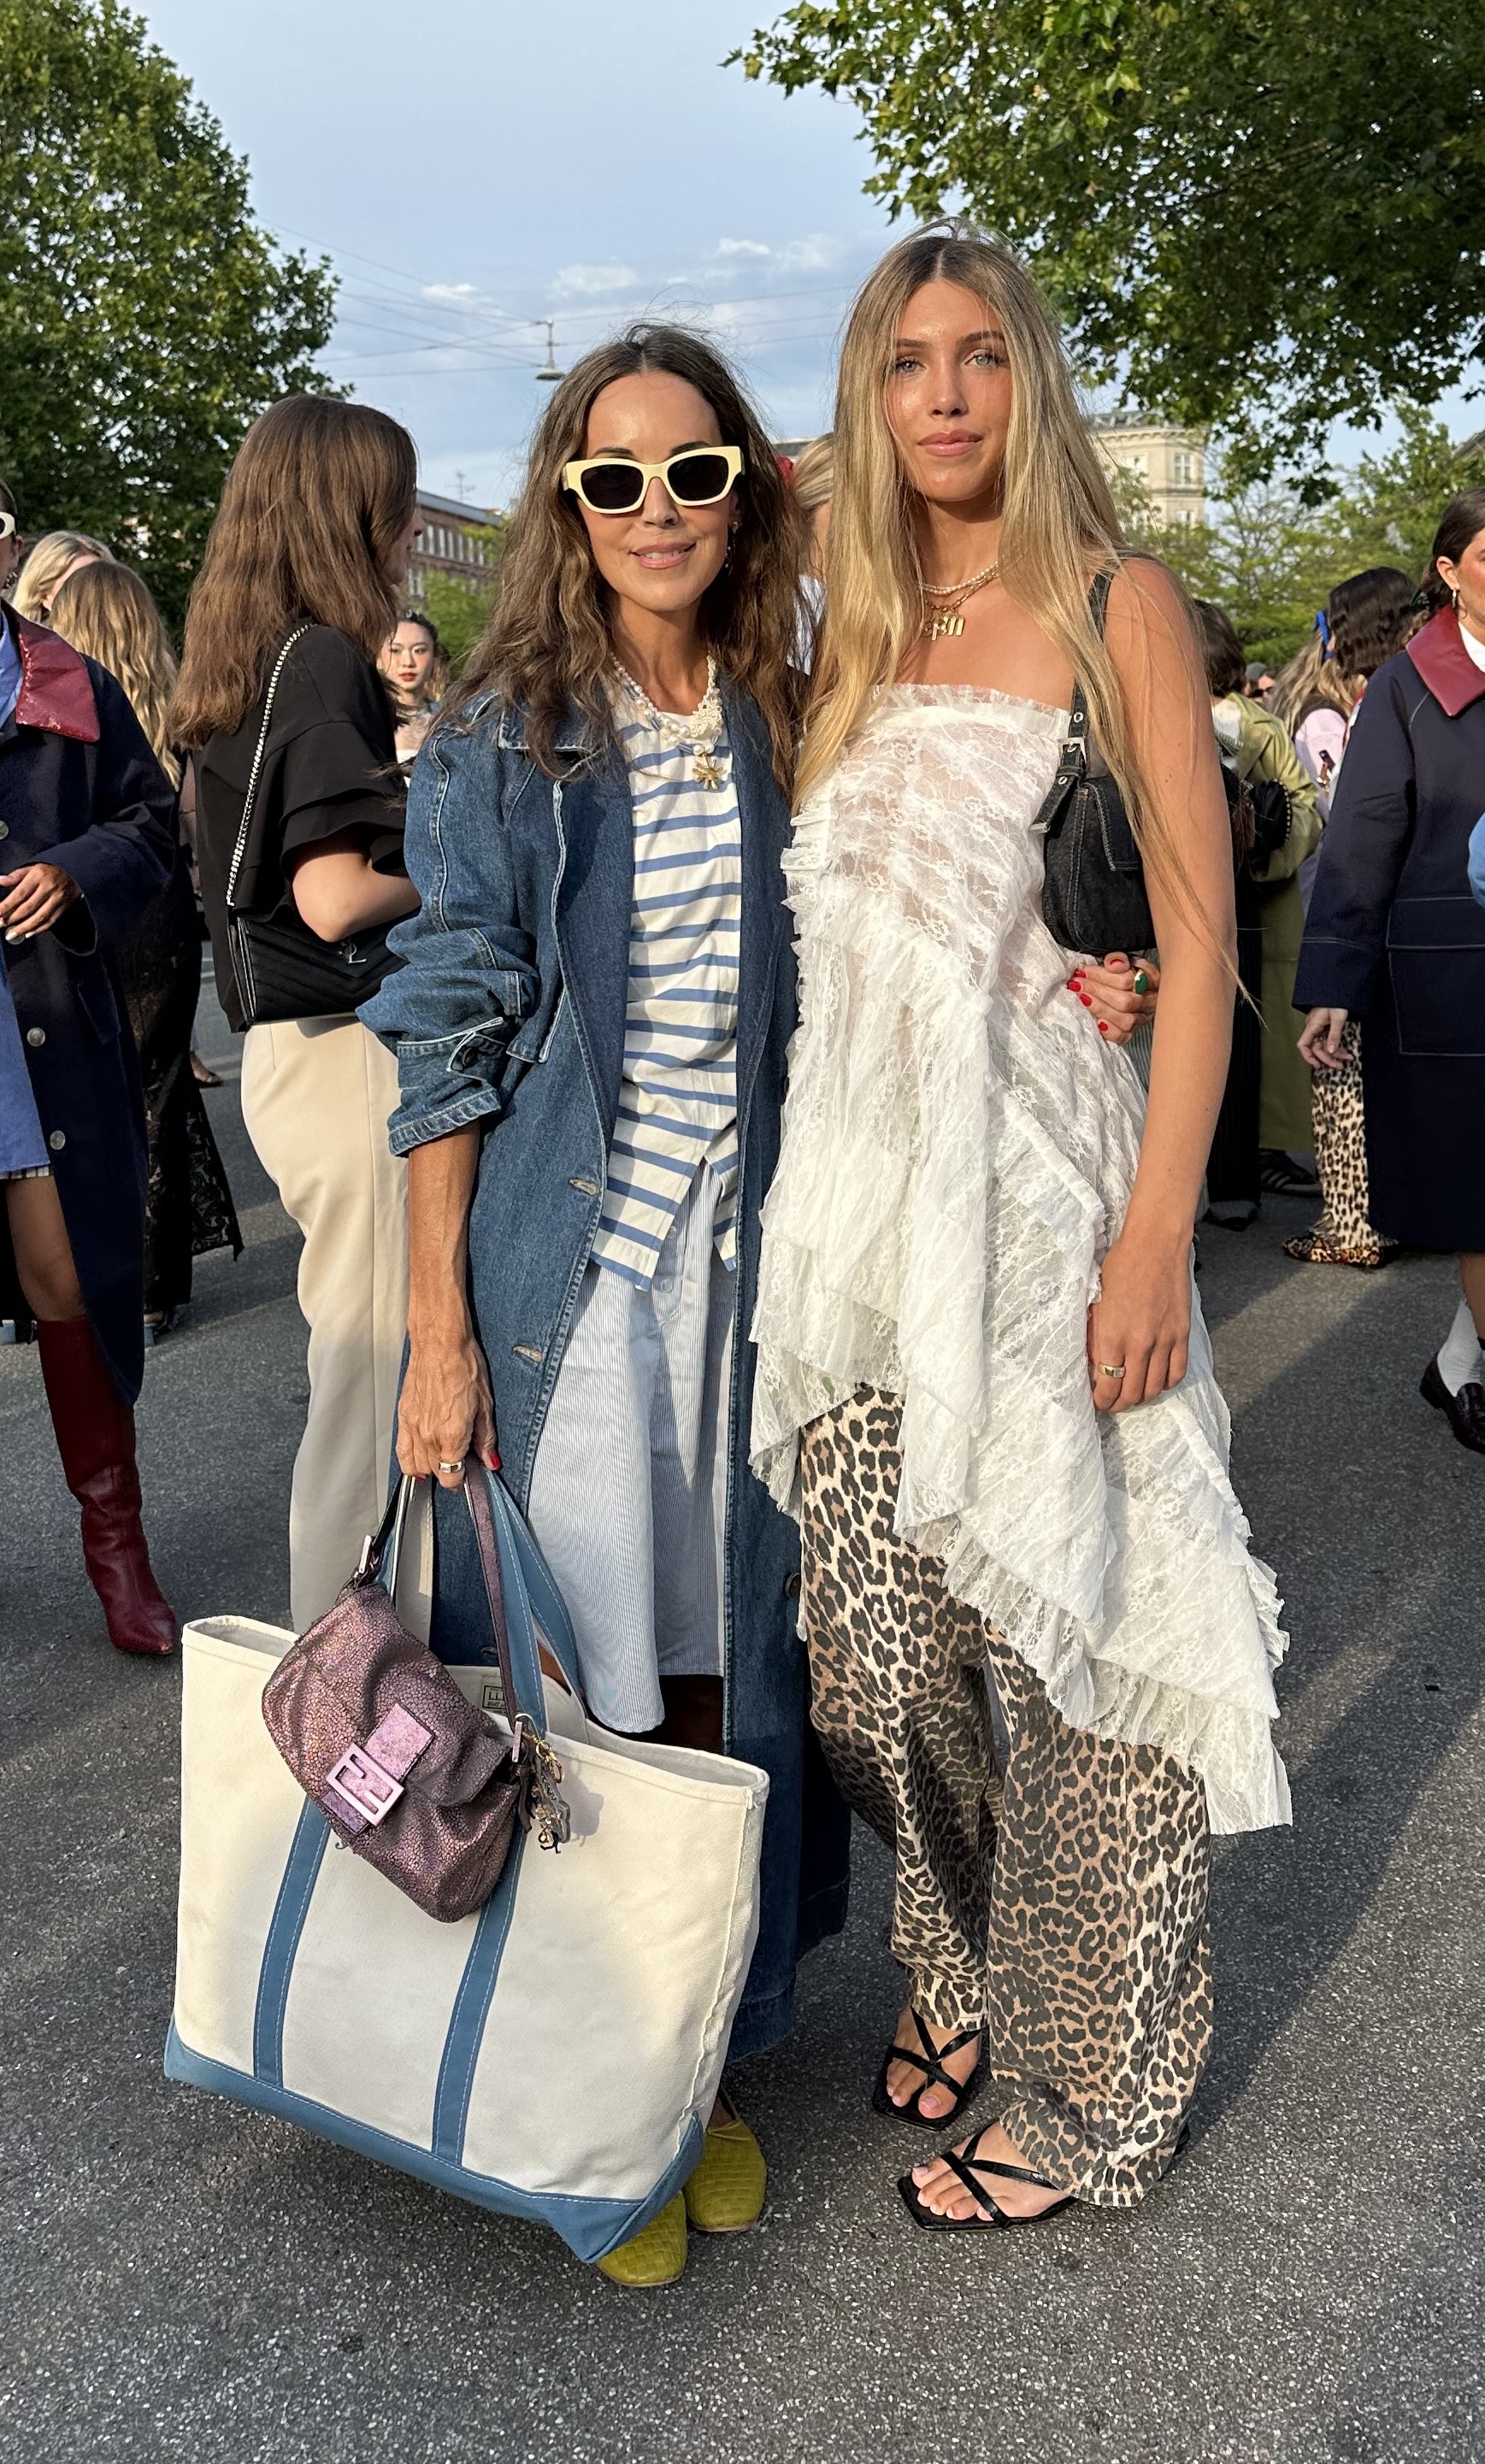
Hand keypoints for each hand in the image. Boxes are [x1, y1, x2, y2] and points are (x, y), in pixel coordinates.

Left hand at [0, 863, 80, 940]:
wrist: (75, 872)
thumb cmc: (48, 871)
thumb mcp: (31, 868)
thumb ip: (15, 876)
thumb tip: (0, 881)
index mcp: (38, 876)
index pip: (19, 894)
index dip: (7, 906)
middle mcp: (49, 888)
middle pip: (28, 908)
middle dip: (12, 919)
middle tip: (0, 925)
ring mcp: (58, 899)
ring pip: (39, 918)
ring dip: (23, 928)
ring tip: (11, 934)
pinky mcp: (64, 907)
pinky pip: (50, 922)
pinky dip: (38, 930)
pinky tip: (28, 933)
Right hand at [396, 1318, 498, 1489]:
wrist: (440, 1345)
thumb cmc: (463, 1366)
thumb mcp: (485, 1405)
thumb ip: (485, 1438)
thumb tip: (490, 1461)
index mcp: (452, 1434)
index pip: (451, 1478)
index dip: (462, 1479)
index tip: (469, 1471)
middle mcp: (429, 1435)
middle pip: (435, 1473)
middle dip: (449, 1472)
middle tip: (461, 1459)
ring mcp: (413, 1428)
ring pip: (416, 1467)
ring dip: (430, 1468)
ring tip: (443, 1456)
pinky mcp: (403, 1418)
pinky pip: (402, 1452)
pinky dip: (410, 1461)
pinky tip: (421, 1458)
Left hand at [1068, 951, 1159, 1045]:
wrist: (1121, 985)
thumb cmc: (1120, 971)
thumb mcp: (1120, 959)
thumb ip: (1118, 959)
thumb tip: (1113, 965)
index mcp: (1152, 980)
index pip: (1128, 980)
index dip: (1104, 976)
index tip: (1084, 971)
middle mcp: (1151, 1001)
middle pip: (1125, 1001)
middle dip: (1098, 992)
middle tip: (1078, 985)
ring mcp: (1142, 1019)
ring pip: (1125, 1020)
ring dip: (1100, 1009)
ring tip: (1082, 999)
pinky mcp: (1131, 1032)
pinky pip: (1124, 1037)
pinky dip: (1111, 1031)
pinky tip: (1098, 1023)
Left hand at [1087, 1225, 1190, 1411]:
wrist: (1154, 1246)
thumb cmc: (1120, 1268)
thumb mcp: (1096, 1303)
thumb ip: (1095, 1339)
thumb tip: (1096, 1369)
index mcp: (1112, 1336)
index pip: (1107, 1386)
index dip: (1102, 1401)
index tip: (1099, 1402)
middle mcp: (1139, 1344)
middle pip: (1132, 1393)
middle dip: (1120, 1404)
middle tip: (1114, 1403)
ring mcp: (1164, 1341)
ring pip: (1155, 1388)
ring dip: (1143, 1397)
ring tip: (1134, 1395)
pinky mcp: (1182, 1334)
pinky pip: (1177, 1372)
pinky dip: (1167, 1383)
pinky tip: (1157, 1381)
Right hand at [1298, 1005, 1348, 1069]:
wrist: (1338, 989)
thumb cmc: (1336, 1000)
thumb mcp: (1338, 1018)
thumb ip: (1334, 1035)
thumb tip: (1330, 1051)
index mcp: (1312, 1026)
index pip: (1303, 1045)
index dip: (1308, 1057)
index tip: (1317, 1065)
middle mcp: (1314, 1028)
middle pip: (1317, 1049)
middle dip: (1329, 1058)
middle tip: (1340, 1066)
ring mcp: (1319, 1028)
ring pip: (1324, 1046)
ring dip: (1335, 1054)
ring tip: (1347, 1059)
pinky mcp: (1325, 1027)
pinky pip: (1329, 1040)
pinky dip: (1336, 1046)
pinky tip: (1345, 1051)